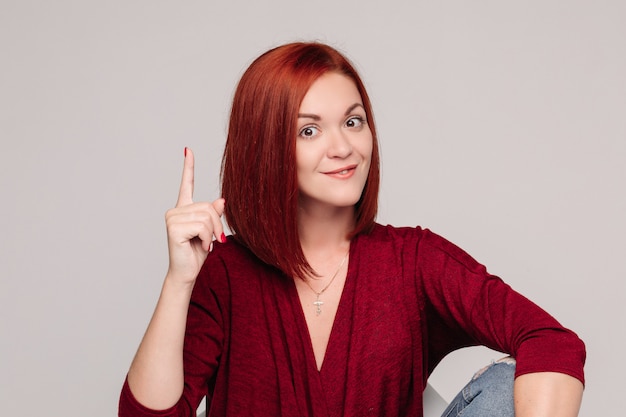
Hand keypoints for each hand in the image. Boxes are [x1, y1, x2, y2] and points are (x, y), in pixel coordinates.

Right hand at [164, 148, 224, 283]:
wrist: (187, 272)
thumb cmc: (198, 252)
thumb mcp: (211, 230)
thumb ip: (215, 214)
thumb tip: (222, 200)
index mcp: (185, 208)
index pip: (186, 183)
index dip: (188, 167)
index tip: (188, 150)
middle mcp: (176, 210)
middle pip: (208, 206)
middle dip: (217, 224)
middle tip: (214, 240)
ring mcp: (173, 217)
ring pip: (206, 216)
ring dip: (212, 233)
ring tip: (205, 244)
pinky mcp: (173, 227)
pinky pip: (201, 226)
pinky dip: (206, 238)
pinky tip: (200, 246)